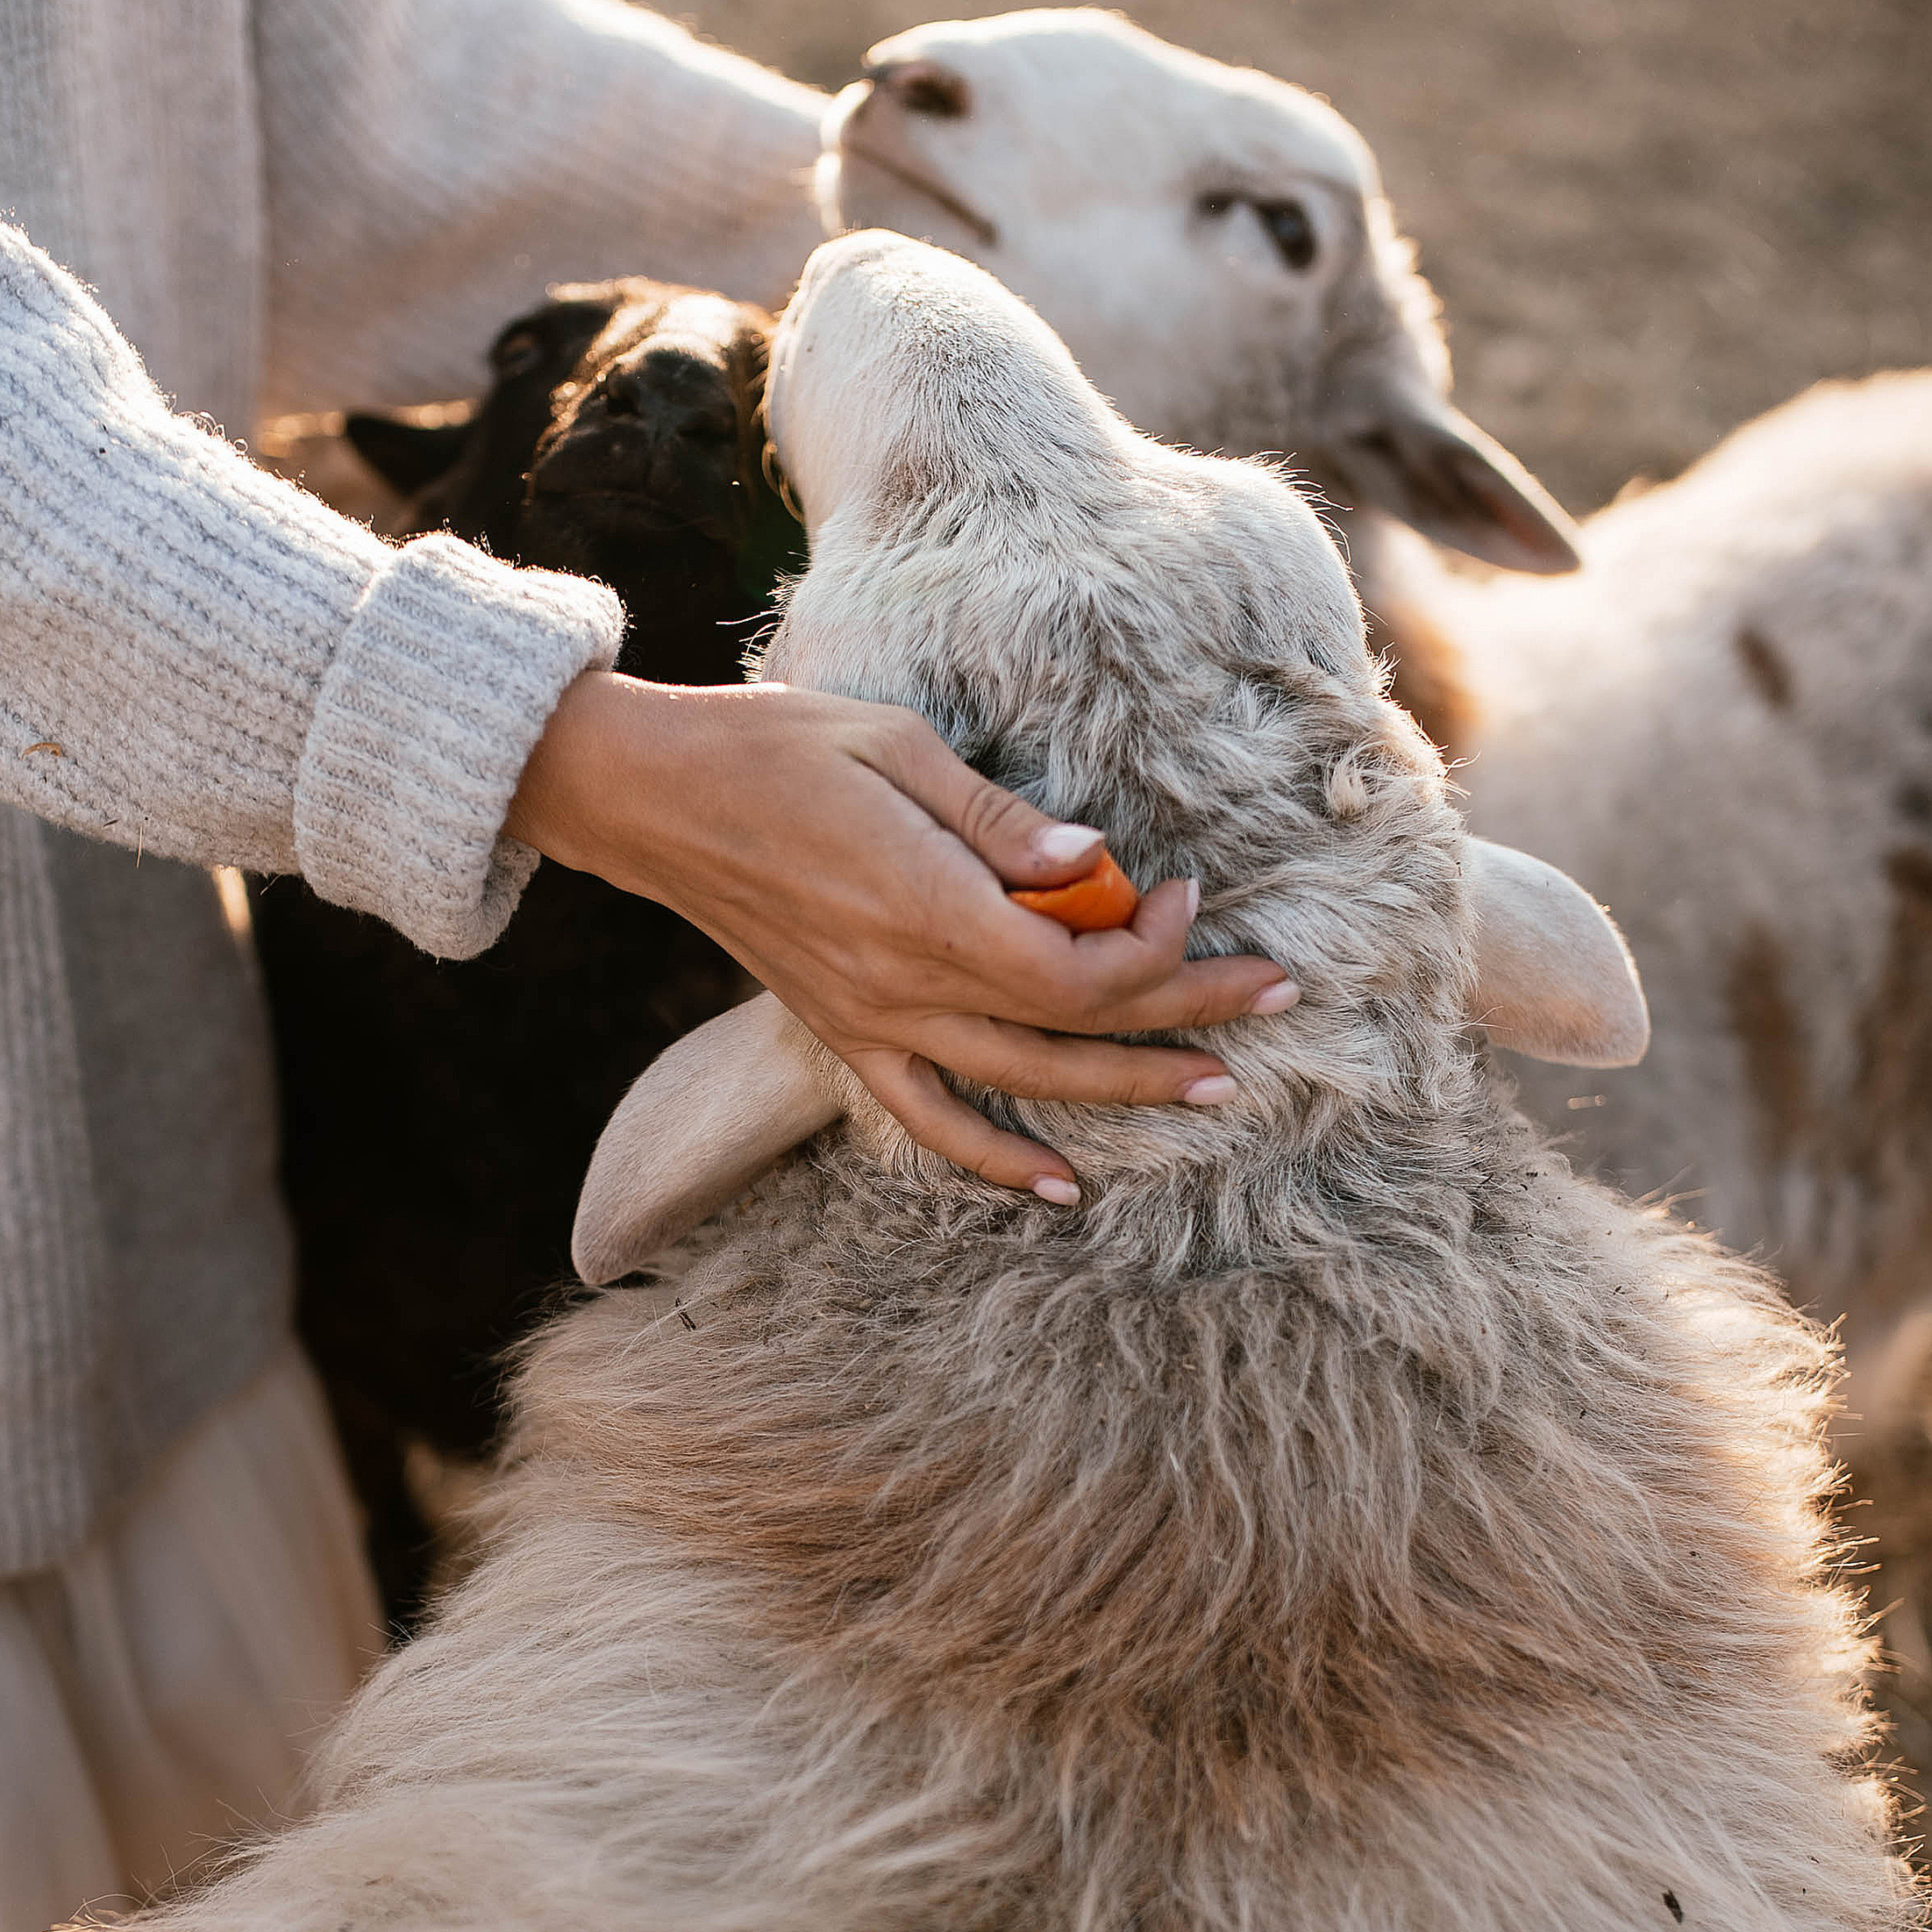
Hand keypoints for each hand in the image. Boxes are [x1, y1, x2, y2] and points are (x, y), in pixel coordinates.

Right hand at [506, 669, 1298, 1201]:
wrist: (655, 799)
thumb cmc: (777, 748)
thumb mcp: (900, 747)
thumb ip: (1002, 822)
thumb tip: (1096, 863)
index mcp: (928, 908)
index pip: (1078, 967)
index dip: (1153, 948)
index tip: (1183, 891)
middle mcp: (906, 985)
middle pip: (1074, 1028)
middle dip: (1185, 1016)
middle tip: (1276, 996)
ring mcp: (873, 1022)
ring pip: (1023, 1083)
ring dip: (1125, 1088)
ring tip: (1214, 1087)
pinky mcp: (845, 1036)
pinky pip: (931, 1120)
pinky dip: (999, 1160)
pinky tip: (1061, 1184)